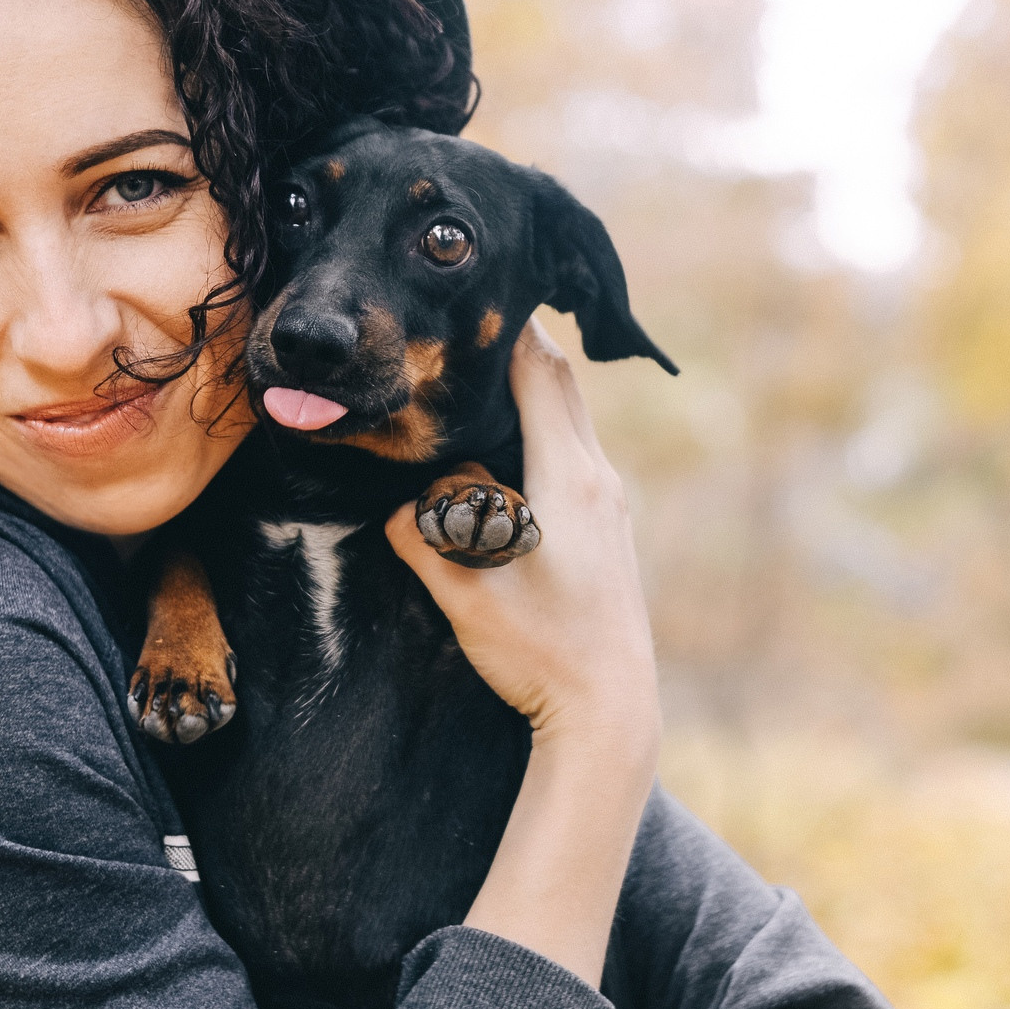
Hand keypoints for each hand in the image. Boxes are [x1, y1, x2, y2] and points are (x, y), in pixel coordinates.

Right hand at [384, 320, 659, 755]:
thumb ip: (423, 536)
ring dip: (530, 396)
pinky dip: (542, 435)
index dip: (509, 330)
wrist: (608, 712)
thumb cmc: (540, 651)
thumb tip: (398, 503)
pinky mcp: (609, 533)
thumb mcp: (463, 591)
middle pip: (560, 387)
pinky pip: (575, 458)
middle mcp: (599, 479)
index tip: (476, 296)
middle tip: (469, 323)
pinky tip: (507, 454)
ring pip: (570, 424)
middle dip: (517, 351)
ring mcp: (611, 507)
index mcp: (569, 476)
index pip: (541, 374)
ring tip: (478, 379)